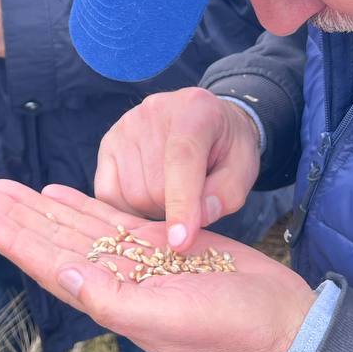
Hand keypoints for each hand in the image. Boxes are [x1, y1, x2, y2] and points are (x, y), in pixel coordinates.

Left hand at [0, 180, 314, 351]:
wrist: (278, 321)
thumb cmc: (227, 328)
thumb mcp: (167, 318)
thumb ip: (112, 300)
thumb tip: (65, 274)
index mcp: (109, 299)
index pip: (48, 262)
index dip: (13, 237)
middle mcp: (113, 278)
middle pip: (51, 238)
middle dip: (13, 214)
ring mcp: (133, 258)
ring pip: (73, 224)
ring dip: (38, 205)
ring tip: (3, 187)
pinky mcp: (157, 241)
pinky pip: (108, 219)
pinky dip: (79, 204)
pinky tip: (55, 192)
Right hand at [96, 89, 261, 252]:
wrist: (207, 118)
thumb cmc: (227, 147)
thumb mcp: (244, 168)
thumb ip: (227, 194)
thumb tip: (196, 220)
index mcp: (195, 109)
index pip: (182, 159)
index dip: (181, 203)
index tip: (181, 242)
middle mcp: (154, 111)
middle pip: (154, 186)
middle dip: (174, 209)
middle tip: (192, 200)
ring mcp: (125, 126)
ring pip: (131, 195)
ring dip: (153, 209)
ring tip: (172, 192)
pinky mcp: (108, 142)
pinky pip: (108, 193)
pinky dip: (128, 207)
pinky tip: (148, 196)